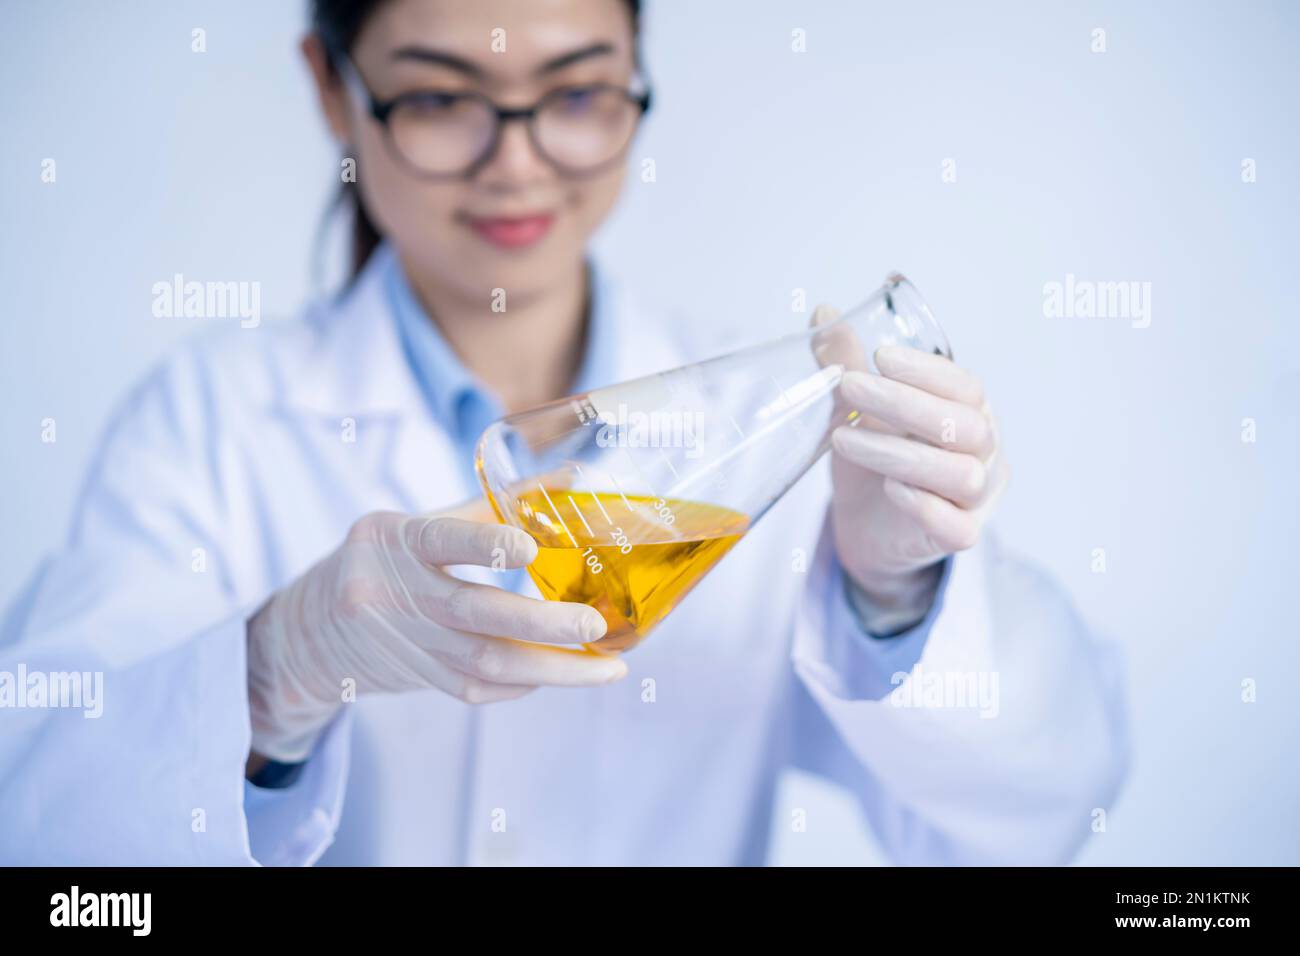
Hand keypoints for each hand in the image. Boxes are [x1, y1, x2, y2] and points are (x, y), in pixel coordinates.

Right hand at [246, 499, 622, 762]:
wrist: (310, 629)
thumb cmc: (383, 559)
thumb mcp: (418, 524)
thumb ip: (491, 507)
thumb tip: (572, 478)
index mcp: (393, 540)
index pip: (440, 540)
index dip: (485, 546)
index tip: (530, 550)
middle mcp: (391, 592)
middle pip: (472, 614)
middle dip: (541, 624)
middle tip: (594, 623)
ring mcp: (402, 642)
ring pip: (483, 664)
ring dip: (552, 669)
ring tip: (606, 666)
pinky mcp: (415, 677)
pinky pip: (477, 687)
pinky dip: (524, 683)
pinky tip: (561, 673)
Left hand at [812, 305, 1008, 607]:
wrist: (869, 529)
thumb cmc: (875, 460)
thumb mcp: (858, 410)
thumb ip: (846, 364)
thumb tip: (823, 312)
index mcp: (968, 413)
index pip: (966, 386)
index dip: (927, 370)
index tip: (878, 356)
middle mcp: (985, 454)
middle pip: (965, 426)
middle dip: (904, 403)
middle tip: (849, 386)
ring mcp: (977, 499)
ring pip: (960, 474)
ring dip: (899, 453)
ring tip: (843, 438)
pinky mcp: (959, 537)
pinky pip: (959, 527)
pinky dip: (926, 507)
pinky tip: (892, 488)